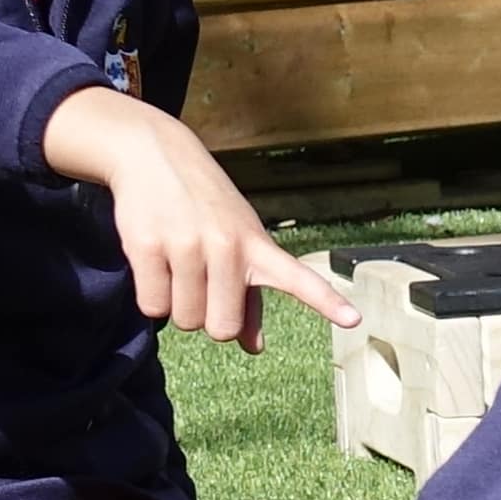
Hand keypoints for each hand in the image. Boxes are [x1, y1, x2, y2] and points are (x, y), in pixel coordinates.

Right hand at [42, 88, 361, 348]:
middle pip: (221, 329)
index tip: (353, 319)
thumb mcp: (237, 237)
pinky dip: (152, 298)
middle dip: (209, 319)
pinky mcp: (147, 245)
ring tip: (176, 266)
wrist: (151, 152)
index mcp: (256, 245)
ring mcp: (186, 245)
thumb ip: (249, 295)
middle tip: (202, 286)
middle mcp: (227, 246)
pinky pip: (153, 307)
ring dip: (178, 306)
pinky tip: (155, 264)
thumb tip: (253, 347)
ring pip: (185, 320)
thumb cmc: (203, 204)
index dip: (325, 301)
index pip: (297, 277)